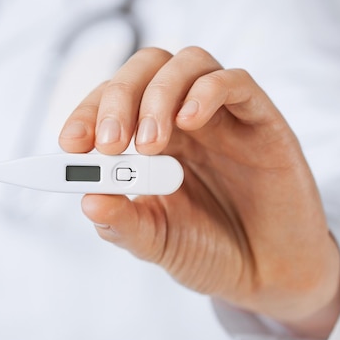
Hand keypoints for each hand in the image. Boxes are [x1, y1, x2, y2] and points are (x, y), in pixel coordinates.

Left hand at [58, 47, 339, 338]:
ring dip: (158, 95)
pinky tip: (189, 123)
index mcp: (152, 143)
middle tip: (109, 143)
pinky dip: (206, 92)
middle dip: (118, 99)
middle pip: (145, 70)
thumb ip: (123, 223)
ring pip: (186, 63)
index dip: (87, 113)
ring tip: (150, 144)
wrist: (268, 276)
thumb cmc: (211, 252)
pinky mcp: (262, 122)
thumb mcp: (157, 242)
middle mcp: (183, 122)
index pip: (112, 103)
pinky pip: (235, 81)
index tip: (71, 143)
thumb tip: (87, 201)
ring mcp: (222, 118)